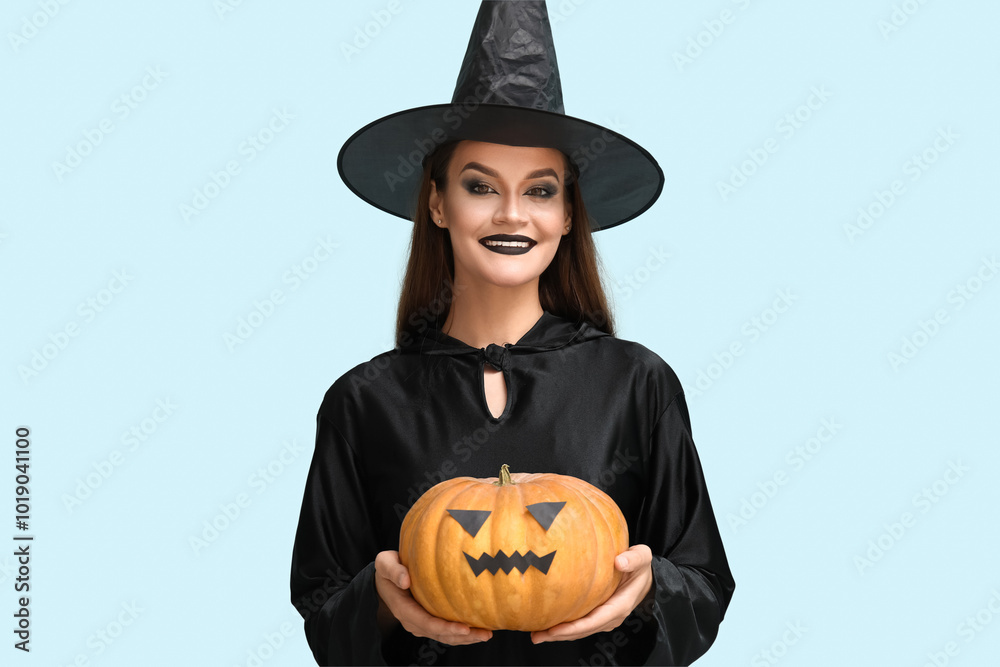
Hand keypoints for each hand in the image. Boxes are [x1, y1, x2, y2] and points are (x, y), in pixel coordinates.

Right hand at [374, 550, 492, 645]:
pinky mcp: (427, 621)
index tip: (465, 628)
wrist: (384, 580)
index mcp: (403, 609)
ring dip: (465, 638)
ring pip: (444, 636)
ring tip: (486, 635)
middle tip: (484, 634)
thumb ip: (393, 570)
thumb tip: (406, 581)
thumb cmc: (388, 569)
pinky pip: (445, 631)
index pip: (427, 623)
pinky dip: (461, 633)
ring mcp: (420, 623)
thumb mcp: (385, 564)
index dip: (446, 628)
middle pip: (440, 634)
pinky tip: (478, 630)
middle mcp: (412, 621)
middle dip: (462, 637)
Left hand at [530, 544, 652, 643]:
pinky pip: (581, 625)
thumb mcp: (641, 558)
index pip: (594, 621)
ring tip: (537, 634)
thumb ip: (634, 559)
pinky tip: (548, 624)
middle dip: (560, 635)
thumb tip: (619, 562)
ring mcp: (604, 619)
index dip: (574, 628)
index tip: (555, 629)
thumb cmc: (640, 566)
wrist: (644, 576)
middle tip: (537, 635)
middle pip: (583, 631)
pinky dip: (565, 627)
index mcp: (620, 606)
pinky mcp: (598, 615)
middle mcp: (611, 617)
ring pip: (580, 631)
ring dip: (559, 634)